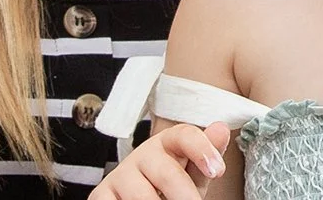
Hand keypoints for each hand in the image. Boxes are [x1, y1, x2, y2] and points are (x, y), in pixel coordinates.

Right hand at [89, 122, 230, 199]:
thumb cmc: (171, 188)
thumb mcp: (192, 174)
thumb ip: (206, 156)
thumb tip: (222, 128)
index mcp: (167, 142)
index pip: (184, 135)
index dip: (202, 150)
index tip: (218, 171)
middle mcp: (142, 154)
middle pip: (167, 172)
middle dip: (184, 195)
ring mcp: (119, 175)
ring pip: (143, 196)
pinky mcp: (100, 195)